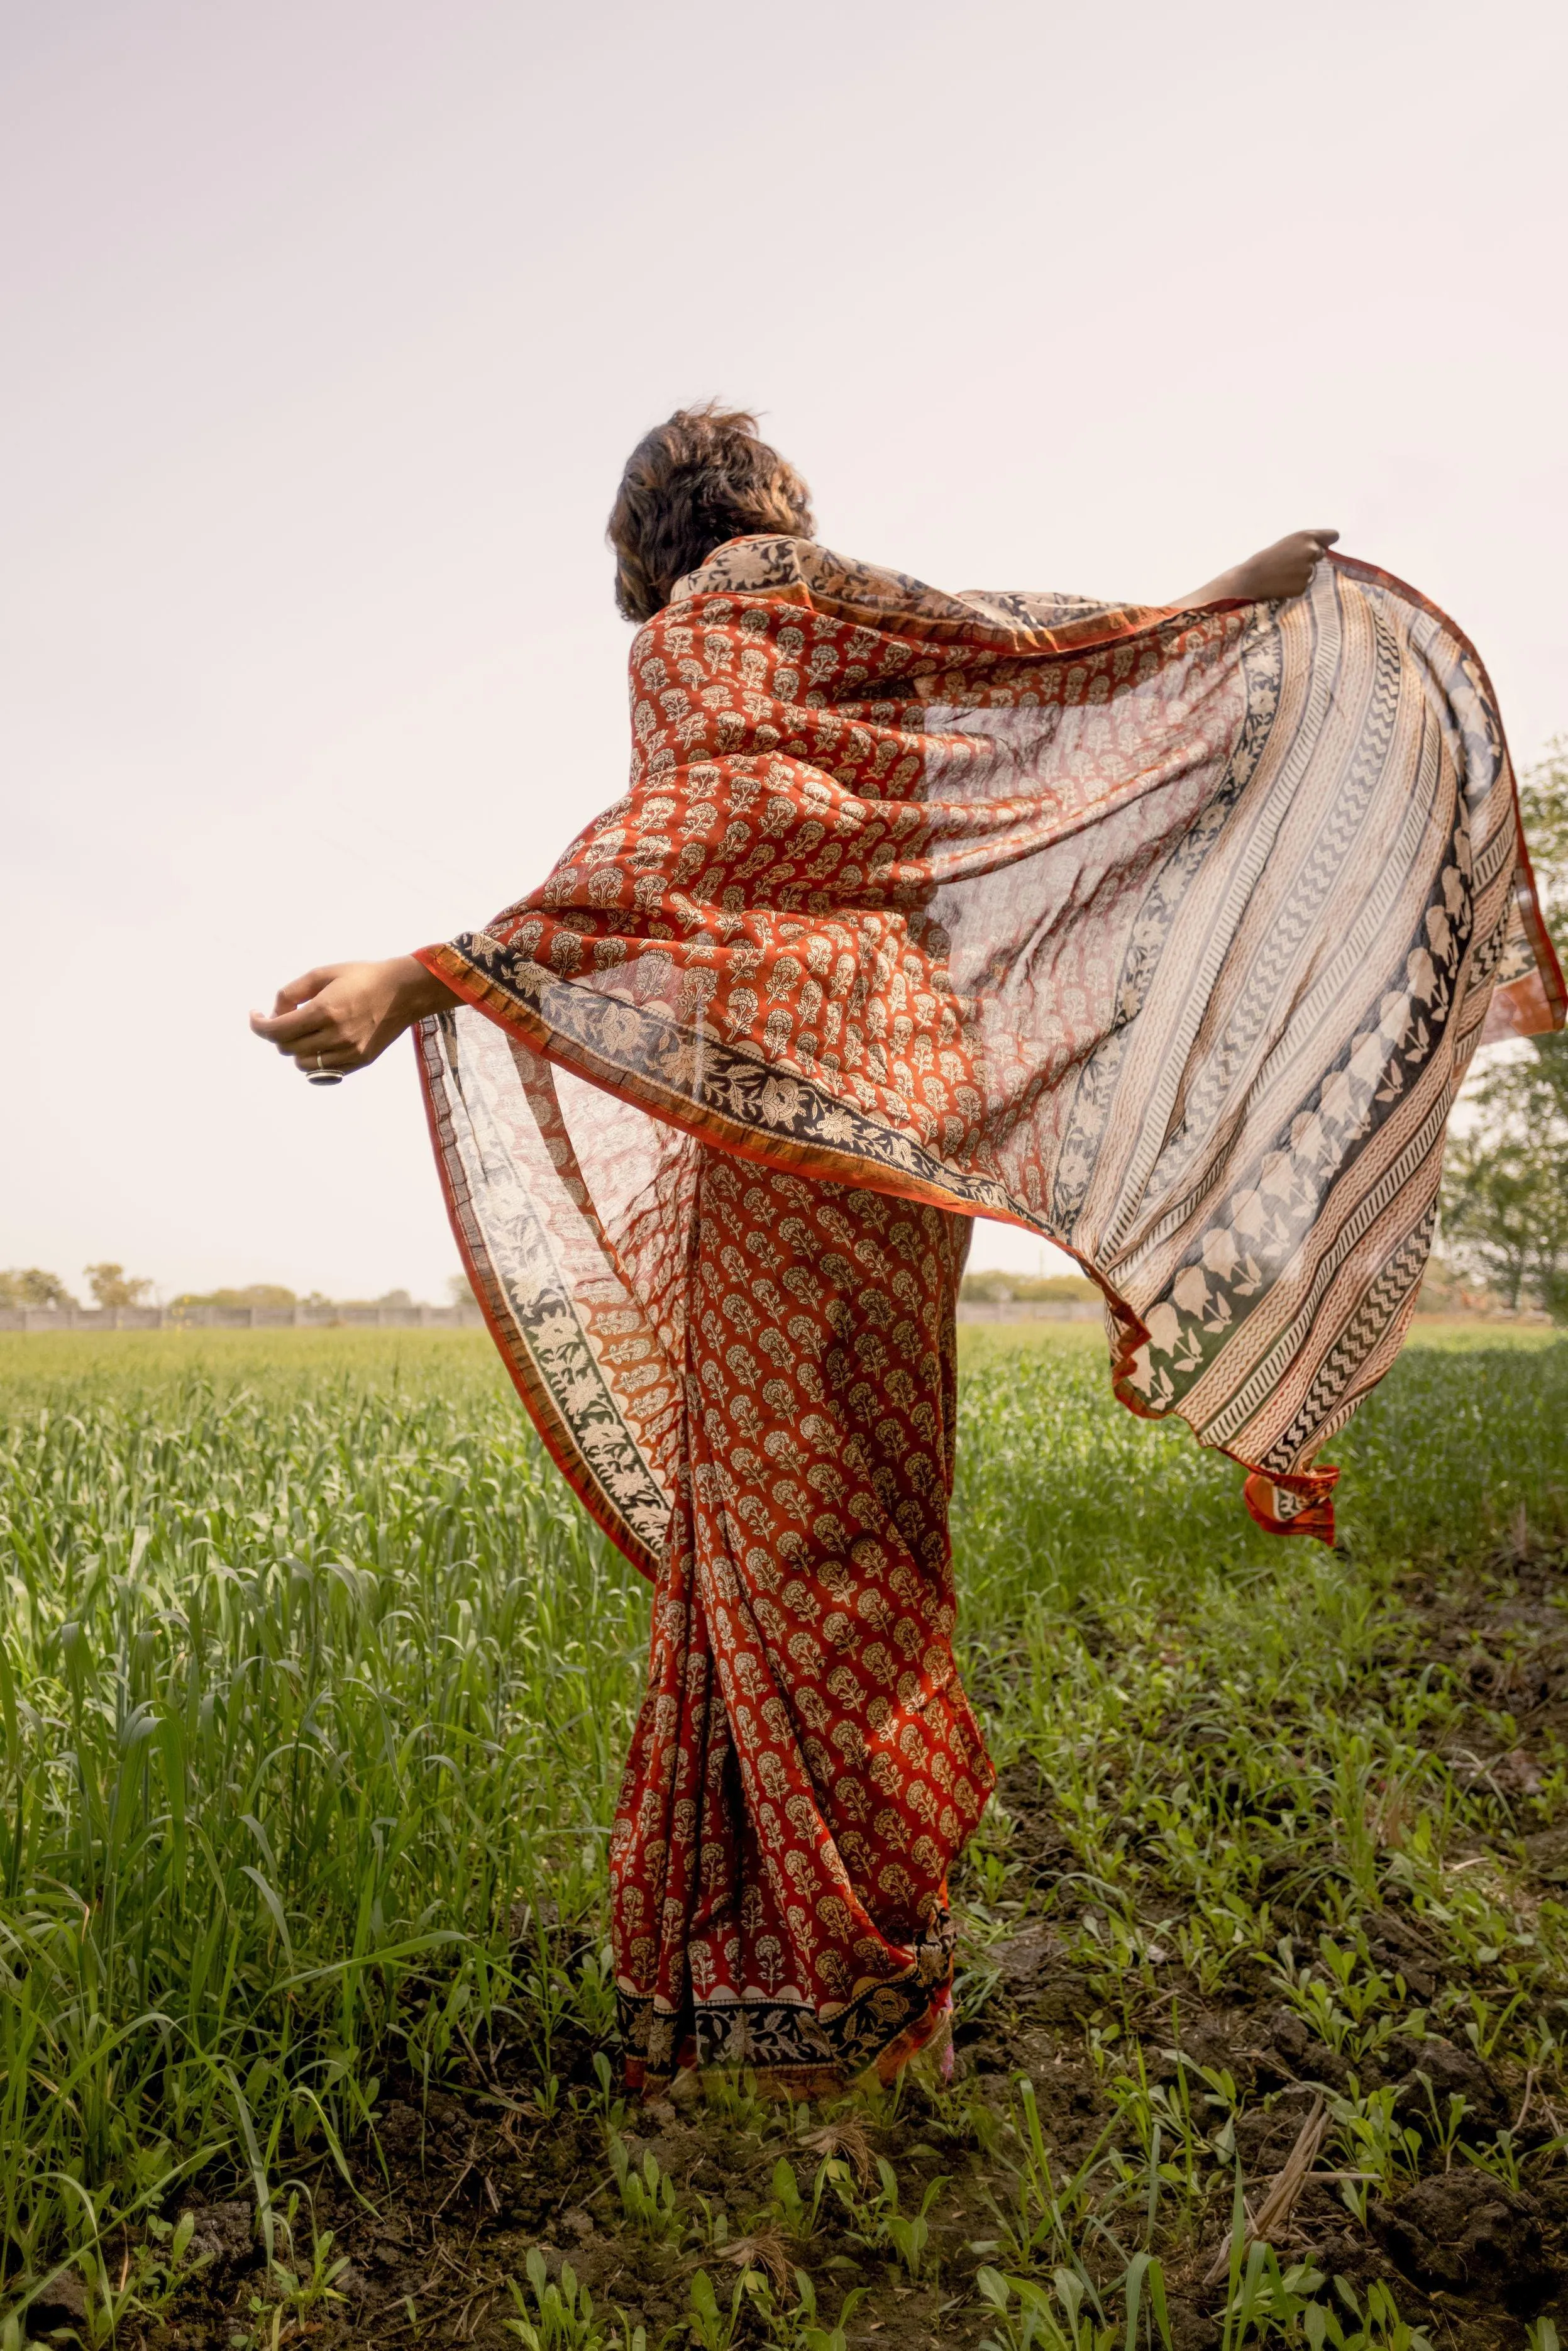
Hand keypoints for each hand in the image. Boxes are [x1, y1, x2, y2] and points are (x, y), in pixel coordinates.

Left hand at [249, 956, 459, 1077]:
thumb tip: (275, 1011)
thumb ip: (293, 991)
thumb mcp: (324, 972)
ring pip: (302, 1063)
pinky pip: (324, 1071)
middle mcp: (335, 1035)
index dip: (259, 1025)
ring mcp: (349, 1052)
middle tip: (285, 1017)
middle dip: (278, 1033)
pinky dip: (314, 1059)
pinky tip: (320, 1042)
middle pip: (286, 1048)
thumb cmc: (363, 976)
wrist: (405, 991)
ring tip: (305, 1031)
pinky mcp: (359, 1061)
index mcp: (325, 1010)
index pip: (277, 1030)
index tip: (256, 1017)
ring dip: (295, 1048)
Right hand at [1181, 529, 1339, 608]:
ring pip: (1313, 571)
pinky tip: (1283, 583)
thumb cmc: (1266, 558)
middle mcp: (1311, 551)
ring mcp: (1309, 570)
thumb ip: (1307, 543)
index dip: (1328, 541)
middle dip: (1310, 558)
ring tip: (1284, 573)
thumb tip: (1325, 548)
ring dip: (1302, 572)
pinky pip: (1305, 584)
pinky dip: (1296, 584)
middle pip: (1321, 554)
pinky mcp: (1304, 586)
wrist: (1251, 579)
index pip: (1332, 536)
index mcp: (1306, 536)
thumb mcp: (1287, 542)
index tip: (1325, 545)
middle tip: (1291, 562)